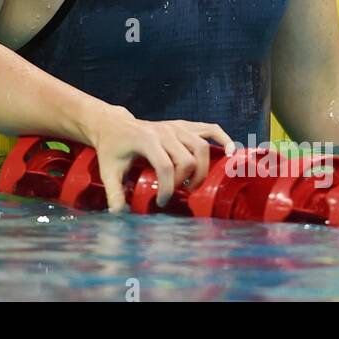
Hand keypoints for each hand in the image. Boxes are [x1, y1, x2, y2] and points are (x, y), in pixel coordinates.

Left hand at [85, 108, 234, 211]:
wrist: (114, 124)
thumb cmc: (112, 148)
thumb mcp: (108, 171)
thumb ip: (114, 193)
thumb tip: (119, 214)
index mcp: (146, 140)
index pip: (165, 166)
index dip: (167, 188)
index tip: (162, 202)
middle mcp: (164, 131)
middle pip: (187, 159)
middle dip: (185, 181)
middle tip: (177, 192)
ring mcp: (176, 126)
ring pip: (201, 146)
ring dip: (201, 169)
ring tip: (192, 184)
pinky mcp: (183, 125)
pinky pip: (209, 128)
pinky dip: (222, 138)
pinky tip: (230, 151)